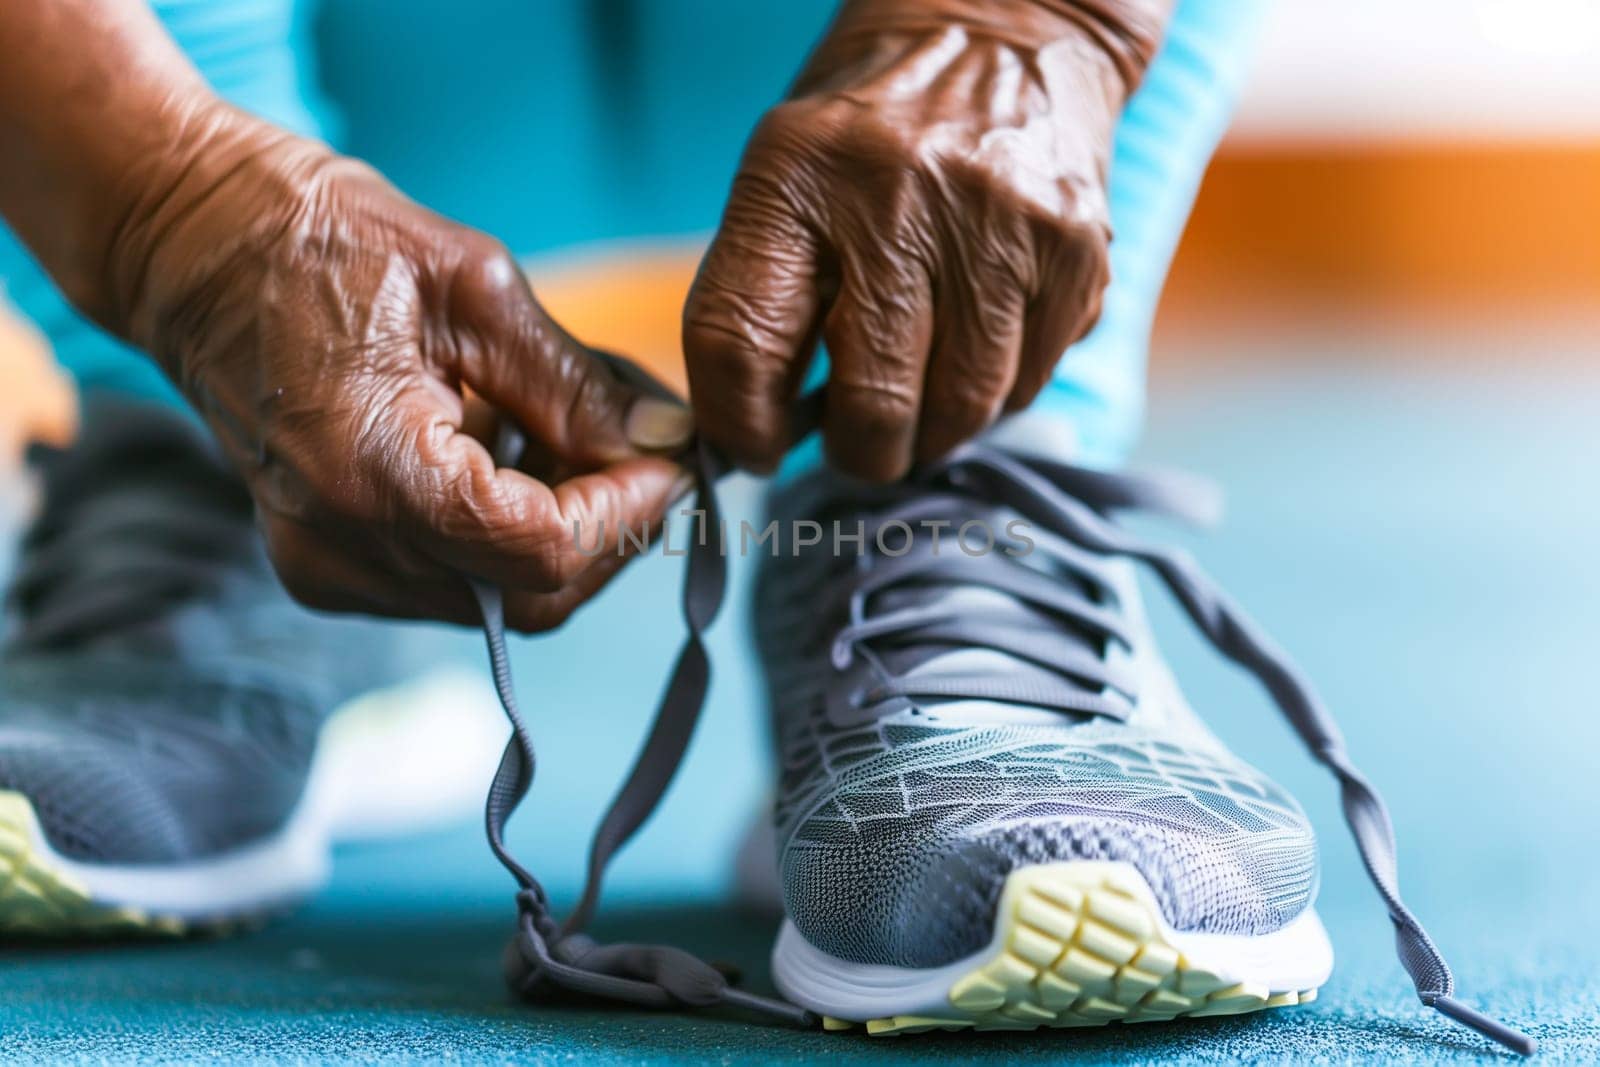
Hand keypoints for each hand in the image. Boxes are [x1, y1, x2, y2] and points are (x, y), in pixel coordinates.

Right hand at [105, 105, 694, 629]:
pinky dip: (511, 533)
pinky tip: (516, 451)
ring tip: (574, 430)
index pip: (545, 551)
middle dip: (612, 530)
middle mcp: (343, 548)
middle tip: (647, 447)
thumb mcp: (474, 287)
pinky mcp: (329, 567)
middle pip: (533, 597)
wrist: (193, 251)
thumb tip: (665, 441)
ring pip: (502, 599)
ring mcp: (329, 569)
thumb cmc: (322, 240)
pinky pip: (457, 582)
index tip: (676, 455)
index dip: (629, 512)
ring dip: (567, 529)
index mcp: (371, 473)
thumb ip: (574, 383)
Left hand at [684, 0, 1165, 480]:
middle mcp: (898, 197)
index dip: (742, 426)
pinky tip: (979, 342)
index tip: (756, 448)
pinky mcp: (1076, 248)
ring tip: (920, 396)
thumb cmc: (873, 126)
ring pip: (963, 408)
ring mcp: (998, 224)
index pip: (742, 343)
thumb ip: (763, 295)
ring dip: (934, 430)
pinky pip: (1030, 380)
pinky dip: (997, 391)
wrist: (1008, 25)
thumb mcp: (787, 176)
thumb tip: (758, 435)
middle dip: (860, 450)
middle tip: (858, 441)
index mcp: (797, 176)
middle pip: (873, 402)